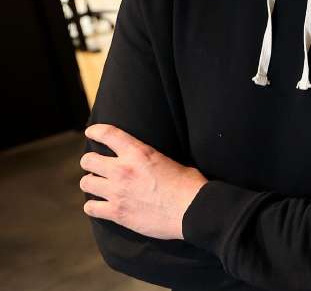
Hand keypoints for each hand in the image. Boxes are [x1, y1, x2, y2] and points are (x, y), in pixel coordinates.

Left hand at [80, 124, 206, 240]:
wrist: (193, 211)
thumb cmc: (189, 185)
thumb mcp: (170, 161)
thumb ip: (150, 160)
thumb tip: (146, 162)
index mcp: (138, 153)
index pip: (108, 134)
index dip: (95, 131)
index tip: (91, 132)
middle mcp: (123, 170)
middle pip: (88, 160)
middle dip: (90, 162)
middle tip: (98, 167)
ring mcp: (117, 192)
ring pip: (86, 183)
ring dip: (92, 183)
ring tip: (99, 186)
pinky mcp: (117, 213)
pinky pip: (90, 208)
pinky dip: (94, 206)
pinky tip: (101, 206)